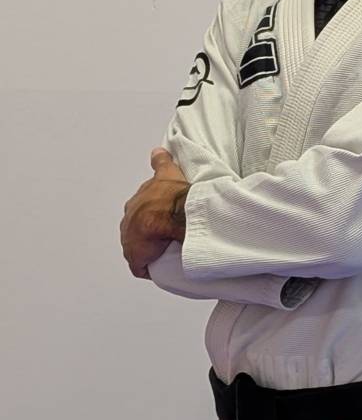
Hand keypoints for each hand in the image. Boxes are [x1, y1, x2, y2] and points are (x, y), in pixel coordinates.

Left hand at [120, 148, 189, 277]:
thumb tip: (158, 151)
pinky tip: (163, 268)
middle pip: (138, 231)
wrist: (173, 212)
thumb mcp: (167, 172)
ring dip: (151, 252)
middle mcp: (130, 221)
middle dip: (150, 235)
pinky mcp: (136, 257)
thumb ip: (161, 162)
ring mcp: (131, 240)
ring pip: (140, 249)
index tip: (163, 221)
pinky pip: (141, 267)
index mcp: (137, 204)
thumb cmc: (172, 194)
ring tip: (170, 253)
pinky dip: (151, 268)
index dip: (151, 218)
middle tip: (169, 237)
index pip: (141, 213)